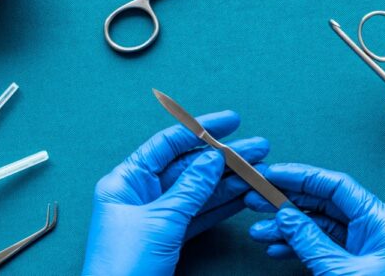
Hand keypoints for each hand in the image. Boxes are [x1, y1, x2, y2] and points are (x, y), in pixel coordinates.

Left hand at [82, 111, 268, 274]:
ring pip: (200, 191)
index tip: (231, 121)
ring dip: (230, 181)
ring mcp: (157, 215)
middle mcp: (141, 194)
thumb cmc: (124, 267)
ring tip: (260, 171)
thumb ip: (190, 188)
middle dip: (224, 157)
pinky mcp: (170, 237)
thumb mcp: (161, 221)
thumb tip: (212, 158)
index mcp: (126, 181)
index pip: (167, 144)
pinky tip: (245, 194)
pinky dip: (223, 205)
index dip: (200, 129)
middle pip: (189, 166)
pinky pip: (200, 214)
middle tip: (257, 148)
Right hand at [245, 164, 384, 274]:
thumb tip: (286, 215)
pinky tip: (276, 248)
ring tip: (259, 232)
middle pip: (325, 204)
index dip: (302, 177)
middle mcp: (374, 229)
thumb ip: (311, 240)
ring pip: (319, 226)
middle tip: (257, 199)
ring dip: (287, 228)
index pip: (337, 186)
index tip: (273, 175)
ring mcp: (364, 248)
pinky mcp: (355, 264)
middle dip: (288, 202)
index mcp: (382, 223)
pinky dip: (298, 246)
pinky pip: (322, 246)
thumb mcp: (341, 273)